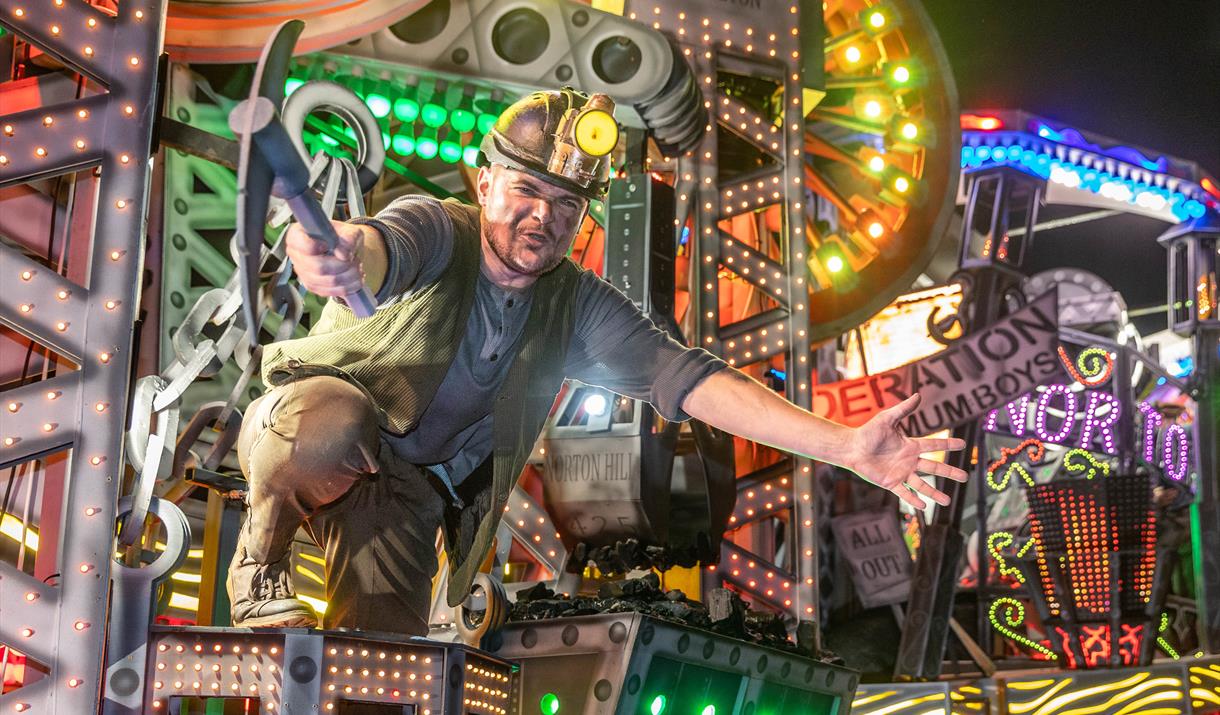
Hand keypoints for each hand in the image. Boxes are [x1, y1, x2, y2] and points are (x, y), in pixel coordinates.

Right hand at [285, 220, 367, 297]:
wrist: (343, 249)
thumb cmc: (342, 237)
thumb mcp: (349, 230)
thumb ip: (348, 237)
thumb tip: (343, 254)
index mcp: (297, 235)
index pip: (302, 245)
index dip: (316, 247)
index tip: (330, 245)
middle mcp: (296, 255)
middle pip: (319, 267)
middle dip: (343, 265)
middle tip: (355, 259)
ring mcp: (302, 274)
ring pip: (329, 281)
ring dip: (350, 276)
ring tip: (358, 267)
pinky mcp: (312, 287)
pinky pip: (332, 291)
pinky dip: (349, 286)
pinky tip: (355, 277)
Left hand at [846, 393, 968, 509]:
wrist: (852, 447)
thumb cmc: (868, 432)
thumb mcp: (887, 419)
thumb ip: (903, 409)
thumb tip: (918, 395)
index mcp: (910, 446)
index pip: (934, 445)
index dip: (948, 444)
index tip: (963, 444)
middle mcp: (909, 461)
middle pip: (934, 468)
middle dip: (949, 472)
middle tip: (965, 477)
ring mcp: (901, 473)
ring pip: (922, 485)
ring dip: (935, 493)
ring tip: (947, 501)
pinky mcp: (890, 483)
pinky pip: (904, 493)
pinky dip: (913, 499)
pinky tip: (924, 506)